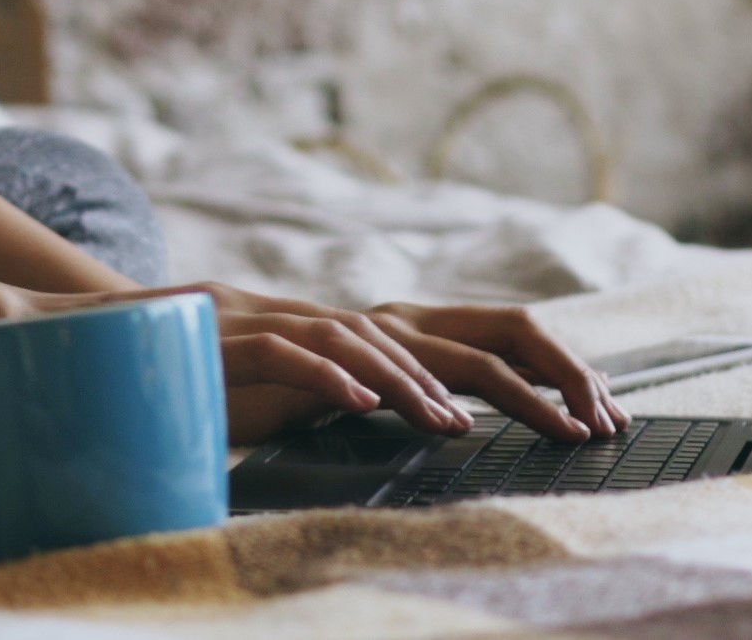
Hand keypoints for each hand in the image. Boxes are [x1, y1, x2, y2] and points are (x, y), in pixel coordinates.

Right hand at [100, 284, 626, 447]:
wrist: (156, 342)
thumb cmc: (254, 379)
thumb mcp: (336, 395)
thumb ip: (386, 397)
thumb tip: (451, 423)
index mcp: (391, 336)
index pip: (489, 342)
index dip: (548, 373)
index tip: (596, 419)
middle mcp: (363, 324)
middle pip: (465, 338)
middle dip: (531, 380)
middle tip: (580, 427)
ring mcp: (308, 328)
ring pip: (384, 347)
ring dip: (425, 388)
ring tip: (456, 428)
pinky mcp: (252, 344)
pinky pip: (299, 356)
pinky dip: (332, 376)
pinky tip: (361, 403)